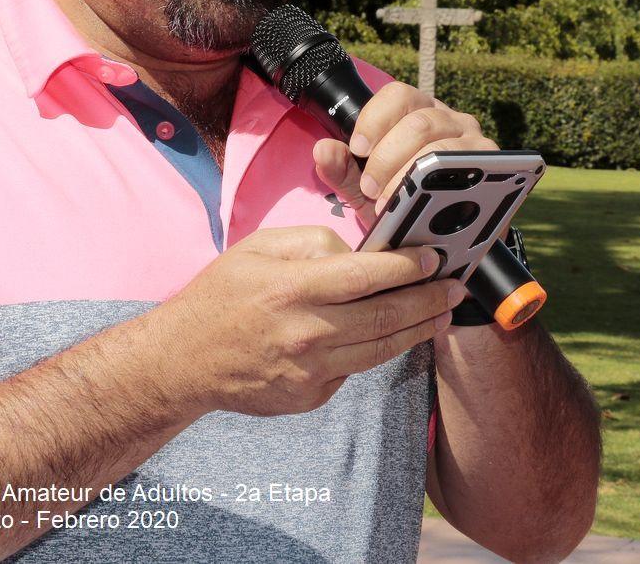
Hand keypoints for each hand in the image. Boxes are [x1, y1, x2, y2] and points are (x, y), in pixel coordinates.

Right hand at [148, 227, 466, 417]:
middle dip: (429, 299)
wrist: (184, 361)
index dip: (408, 266)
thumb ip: (311, 242)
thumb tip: (357, 252)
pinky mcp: (312, 397)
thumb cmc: (219, 297)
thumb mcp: (256, 248)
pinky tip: (392, 336)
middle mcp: (307, 333)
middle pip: (386, 316)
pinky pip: (354, 370)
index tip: (434, 257)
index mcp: (293, 288)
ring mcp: (311, 372)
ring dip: (418, 330)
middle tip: (455, 288)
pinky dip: (375, 352)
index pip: (367, 275)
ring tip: (441, 314)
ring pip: (381, 350)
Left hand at [310, 83, 496, 227]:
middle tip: (371, 188)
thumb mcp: (363, 188)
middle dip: (388, 158)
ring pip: (442, 147)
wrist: (436, 237)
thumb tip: (323, 150)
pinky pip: (471, 170)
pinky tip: (427, 208)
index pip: (398, 95)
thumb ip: (341, 169)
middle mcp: (449, 120)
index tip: (358, 150)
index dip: (374, 120)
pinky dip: (444, 189)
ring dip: (411, 177)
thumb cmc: (400, 201)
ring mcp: (474, 142)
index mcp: (416, 112)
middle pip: (419, 123)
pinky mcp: (494, 168)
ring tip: (392, 202)